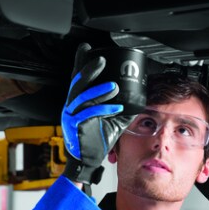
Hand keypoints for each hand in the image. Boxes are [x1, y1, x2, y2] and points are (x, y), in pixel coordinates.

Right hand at [61, 44, 136, 183]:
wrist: (87, 161)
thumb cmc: (97, 140)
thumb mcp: (113, 121)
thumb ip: (121, 108)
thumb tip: (138, 99)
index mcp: (79, 102)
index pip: (79, 79)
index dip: (81, 63)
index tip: (85, 48)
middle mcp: (72, 106)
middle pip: (77, 83)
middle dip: (89, 70)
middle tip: (102, 60)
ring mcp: (70, 116)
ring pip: (82, 97)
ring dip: (99, 90)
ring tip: (114, 86)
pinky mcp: (73, 126)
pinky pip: (87, 114)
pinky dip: (103, 109)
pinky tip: (116, 107)